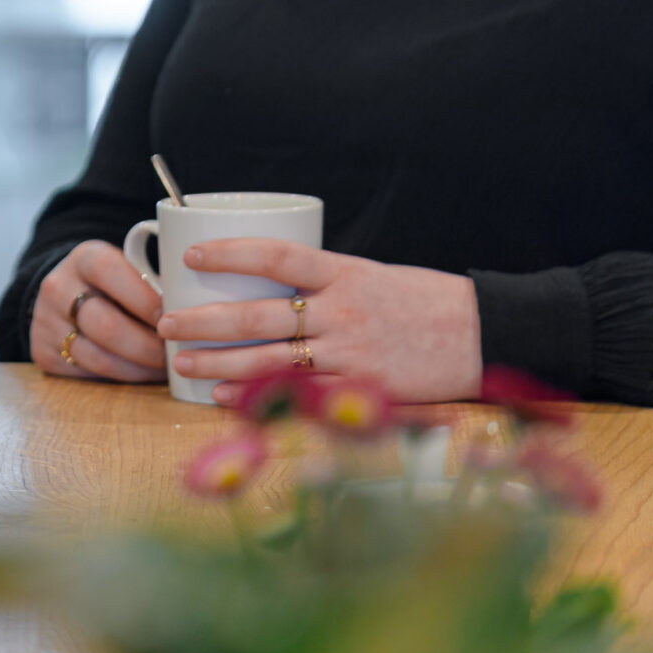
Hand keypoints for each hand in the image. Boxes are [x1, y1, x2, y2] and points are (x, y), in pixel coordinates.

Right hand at [31, 239, 163, 382]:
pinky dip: (120, 378)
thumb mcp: (128, 267)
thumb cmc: (116, 284)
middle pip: (105, 324)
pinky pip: (88, 373)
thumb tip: (199, 312)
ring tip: (165, 370)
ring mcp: (46, 321)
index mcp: (84, 258)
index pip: (109, 272)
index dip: (143, 298)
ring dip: (138, 369)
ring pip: (98, 356)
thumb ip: (155, 280)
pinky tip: (141, 373)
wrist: (65, 295)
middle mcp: (57, 287)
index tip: (172, 318)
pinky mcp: (42, 351)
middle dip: (147, 347)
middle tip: (175, 356)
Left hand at [160, 238, 480, 403]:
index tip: (191, 255)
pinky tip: (225, 399)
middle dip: (203, 320)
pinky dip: (257, 396)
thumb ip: (323, 281)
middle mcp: (342, 311)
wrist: (488, 334)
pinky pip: (299, 393)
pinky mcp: (362, 388)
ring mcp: (351, 353)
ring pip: (269, 358)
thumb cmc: (424, 301)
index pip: (274, 254)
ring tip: (181, 362)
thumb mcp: (371, 274)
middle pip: (257, 314)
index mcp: (344, 273)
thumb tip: (266, 283)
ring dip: (218, 363)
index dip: (228, 253)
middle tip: (165, 322)